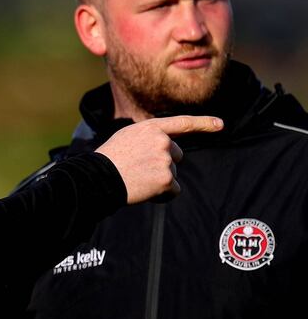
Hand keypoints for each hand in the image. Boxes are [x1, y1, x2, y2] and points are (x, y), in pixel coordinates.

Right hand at [95, 115, 222, 203]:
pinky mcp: (167, 180)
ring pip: (172, 174)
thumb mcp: (128, 137)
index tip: (220, 124)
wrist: (98, 177)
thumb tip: (167, 143)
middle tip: (139, 168)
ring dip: (159, 180)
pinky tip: (144, 190)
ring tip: (137, 179)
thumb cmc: (110, 159)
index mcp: (151, 128)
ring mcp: (165, 161)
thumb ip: (149, 136)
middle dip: (163, 163)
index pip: (183, 123)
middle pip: (176, 155)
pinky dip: (161, 194)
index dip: (203, 123)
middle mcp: (162, 142)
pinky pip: (173, 190)